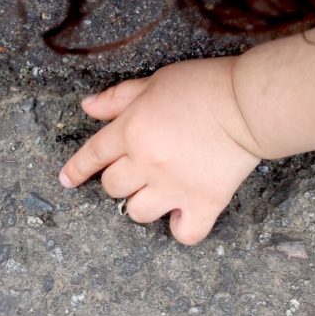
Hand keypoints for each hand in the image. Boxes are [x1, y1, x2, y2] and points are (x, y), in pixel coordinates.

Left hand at [59, 57, 261, 244]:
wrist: (247, 104)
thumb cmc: (202, 86)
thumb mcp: (154, 82)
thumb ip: (118, 98)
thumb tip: (87, 107)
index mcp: (131, 131)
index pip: (93, 156)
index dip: (77, 169)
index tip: (68, 180)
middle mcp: (146, 163)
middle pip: (113, 187)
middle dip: (120, 179)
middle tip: (140, 168)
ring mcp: (174, 187)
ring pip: (137, 213)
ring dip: (143, 203)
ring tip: (160, 190)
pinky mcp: (204, 202)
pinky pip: (184, 234)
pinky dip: (181, 228)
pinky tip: (183, 214)